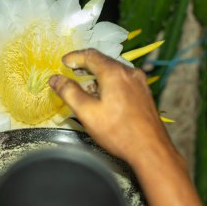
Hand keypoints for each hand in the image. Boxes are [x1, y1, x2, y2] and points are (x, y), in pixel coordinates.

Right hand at [49, 48, 175, 163]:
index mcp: (114, 73)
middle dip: (85, 65)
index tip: (63, 62)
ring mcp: (140, 82)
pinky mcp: (144, 93)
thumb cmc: (118, 132)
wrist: (151, 150)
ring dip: (97, 74)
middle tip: (71, 71)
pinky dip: (109, 82)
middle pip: (103, 61)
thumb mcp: (87, 112)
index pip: (91, 55)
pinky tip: (104, 96)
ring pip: (114, 70)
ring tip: (86, 86)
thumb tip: (55, 79)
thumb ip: (69, 92)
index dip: (74, 56)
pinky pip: (123, 80)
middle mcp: (129, 73)